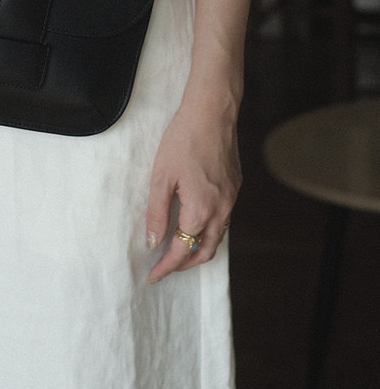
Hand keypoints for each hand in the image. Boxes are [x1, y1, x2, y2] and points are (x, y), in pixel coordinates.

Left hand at [145, 100, 240, 282]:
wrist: (212, 113)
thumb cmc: (183, 140)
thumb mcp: (161, 177)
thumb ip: (157, 212)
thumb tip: (153, 242)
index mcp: (201, 210)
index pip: (183, 251)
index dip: (166, 266)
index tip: (153, 276)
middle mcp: (222, 209)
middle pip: (205, 251)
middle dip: (185, 264)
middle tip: (164, 267)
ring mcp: (231, 198)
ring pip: (217, 236)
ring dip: (197, 248)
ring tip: (176, 249)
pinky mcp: (235, 186)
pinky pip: (223, 218)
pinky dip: (207, 229)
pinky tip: (192, 222)